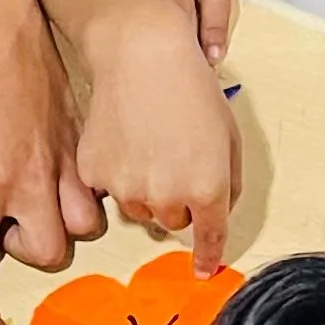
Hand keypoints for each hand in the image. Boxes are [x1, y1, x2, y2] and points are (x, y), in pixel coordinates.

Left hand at [0, 15, 94, 281]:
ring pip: (86, 223)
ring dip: (63, 223)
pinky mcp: (81, 143)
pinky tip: (60, 176)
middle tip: (11, 225)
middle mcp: (34, 178)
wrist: (1, 30)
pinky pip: (95, 185)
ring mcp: (65, 161)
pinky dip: (80, 191)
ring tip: (41, 203)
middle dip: (30, 249)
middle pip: (50, 250)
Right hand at [71, 0, 240, 268]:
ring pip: (138, 207)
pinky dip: (116, 171)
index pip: (209, 238)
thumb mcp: (228, 135)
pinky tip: (123, 136)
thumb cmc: (192, 87)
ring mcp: (127, 190)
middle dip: (176, 199)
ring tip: (148, 141)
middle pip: (171, 219)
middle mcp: (168, 198)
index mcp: (207, 189)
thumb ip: (226, 180)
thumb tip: (216, 210)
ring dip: (145, 188)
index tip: (202, 270)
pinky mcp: (96, 176)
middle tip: (174, 157)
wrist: (142, 55)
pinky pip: (109, 189)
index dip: (207, 255)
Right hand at [124, 0, 249, 64]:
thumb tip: (259, 11)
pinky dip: (129, 19)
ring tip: (154, 62)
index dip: (215, 30)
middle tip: (185, 73)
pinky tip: (127, 39)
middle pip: (179, 9)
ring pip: (149, 7)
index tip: (215, 57)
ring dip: (153, 34)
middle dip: (182, 41)